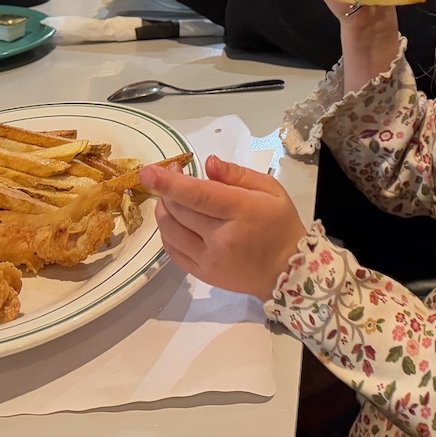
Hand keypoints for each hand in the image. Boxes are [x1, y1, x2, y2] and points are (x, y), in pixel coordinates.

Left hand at [140, 155, 307, 298]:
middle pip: (179, 210)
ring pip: (170, 230)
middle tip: (172, 172)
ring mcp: (209, 259)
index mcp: (242, 212)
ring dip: (164, 208)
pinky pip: (172, 249)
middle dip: (166, 188)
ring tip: (172, 195)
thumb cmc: (280, 225)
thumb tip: (208, 163)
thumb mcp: (271, 191)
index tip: (148, 171)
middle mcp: (222, 239)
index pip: (199, 195)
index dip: (170, 183)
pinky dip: (167, 230)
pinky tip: (175, 219)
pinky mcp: (201, 273)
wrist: (287, 272)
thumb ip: (238, 175)